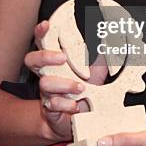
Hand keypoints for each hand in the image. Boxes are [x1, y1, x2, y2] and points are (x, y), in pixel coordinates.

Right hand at [24, 20, 108, 141]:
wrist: (78, 120)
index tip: (47, 24)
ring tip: (81, 88)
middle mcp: (47, 75)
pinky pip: (52, 105)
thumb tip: (113, 38)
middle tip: (63, 58)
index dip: (41, 33)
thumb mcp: (97, 71)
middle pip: (32, 60)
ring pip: (44, 84)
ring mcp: (47, 93)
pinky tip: (76, 106)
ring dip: (63, 84)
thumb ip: (102, 55)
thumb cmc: (85, 91)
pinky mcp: (50, 110)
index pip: (43, 43)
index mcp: (56, 62)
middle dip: (45, 56)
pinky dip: (65, 104)